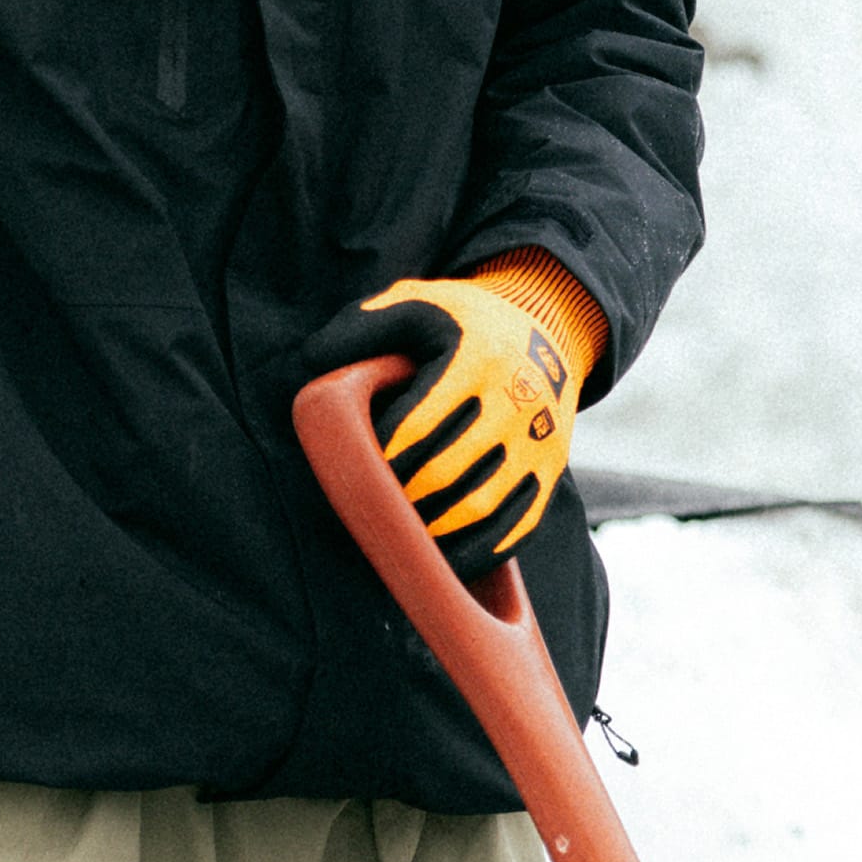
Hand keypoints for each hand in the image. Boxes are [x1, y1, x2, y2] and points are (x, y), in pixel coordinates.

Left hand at [300, 250, 605, 575]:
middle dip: (401, 495)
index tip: (358, 466)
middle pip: (447, 468)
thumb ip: (362, 327)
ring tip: (402, 533)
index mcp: (476, 359)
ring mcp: (539, 441)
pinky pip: (518, 526)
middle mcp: (515, 402)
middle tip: (373, 504)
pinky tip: (444, 557)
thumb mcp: (416, 304)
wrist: (545, 326)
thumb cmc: (461, 320)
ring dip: (435, 528)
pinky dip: (479, 551)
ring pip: (483, 504)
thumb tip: (311, 362)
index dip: (382, 453)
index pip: (418, 422)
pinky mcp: (550, 471)